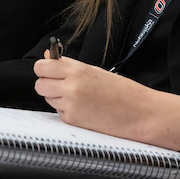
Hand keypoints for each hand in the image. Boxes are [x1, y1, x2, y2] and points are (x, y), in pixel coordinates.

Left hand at [33, 54, 179, 150]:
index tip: (50, 70)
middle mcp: (71, 87)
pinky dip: (68, 110)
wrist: (140, 113)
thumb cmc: (121, 91)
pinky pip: (59, 112)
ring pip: (48, 98)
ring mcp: (71, 105)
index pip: (42, 67)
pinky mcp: (72, 120)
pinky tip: (85, 109)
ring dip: (57, 97)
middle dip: (47, 84)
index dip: (44, 69)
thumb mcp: (96, 71)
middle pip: (39, 84)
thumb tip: (47, 58)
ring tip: (79, 98)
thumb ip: (69, 66)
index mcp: (78, 71)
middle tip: (62, 85)